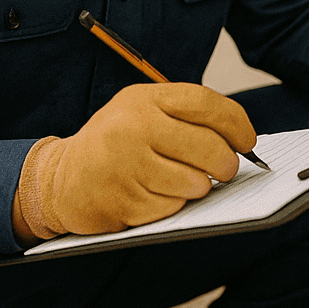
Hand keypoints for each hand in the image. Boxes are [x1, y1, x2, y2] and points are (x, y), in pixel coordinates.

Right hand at [30, 83, 257, 235]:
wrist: (61, 179)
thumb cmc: (114, 142)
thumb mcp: (140, 111)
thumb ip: (182, 116)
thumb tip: (239, 137)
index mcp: (142, 100)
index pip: (204, 103)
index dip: (236, 122)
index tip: (247, 139)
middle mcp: (133, 128)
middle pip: (208, 147)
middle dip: (227, 163)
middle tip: (227, 168)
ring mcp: (127, 166)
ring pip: (196, 183)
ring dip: (200, 187)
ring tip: (185, 180)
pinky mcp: (124, 202)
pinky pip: (174, 207)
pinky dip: (175, 204)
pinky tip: (157, 194)